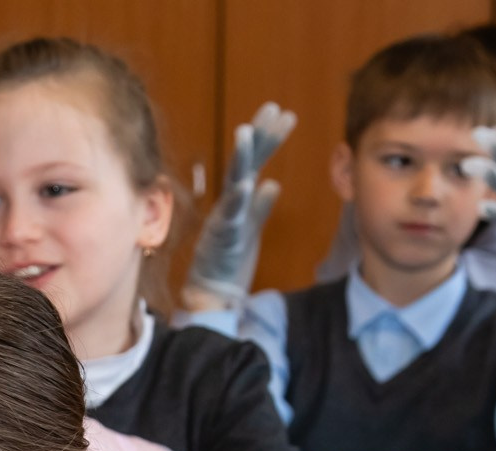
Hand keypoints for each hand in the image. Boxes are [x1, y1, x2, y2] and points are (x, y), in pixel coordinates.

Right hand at [183, 103, 296, 304]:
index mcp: (238, 200)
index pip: (254, 162)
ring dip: (240, 157)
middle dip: (256, 135)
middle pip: (244, 163)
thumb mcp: (250, 230)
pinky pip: (231, 218)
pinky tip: (248, 183)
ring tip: (247, 131)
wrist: (211, 296)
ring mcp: (224, 220)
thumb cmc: (229, 263)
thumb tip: (273, 183)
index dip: (268, 138)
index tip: (285, 113)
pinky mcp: (222, 241)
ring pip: (233, 183)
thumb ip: (260, 207)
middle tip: (271, 108)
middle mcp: (229, 204)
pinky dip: (238, 201)